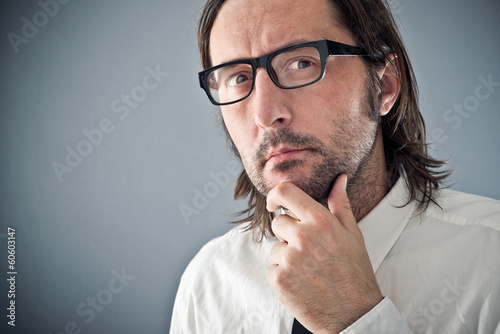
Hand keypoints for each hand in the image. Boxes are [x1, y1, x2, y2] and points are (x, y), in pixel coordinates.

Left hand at [265, 174, 382, 332]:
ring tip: (309, 271)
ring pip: (275, 248)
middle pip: (277, 222)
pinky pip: (271, 269)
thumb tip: (339, 179)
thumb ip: (340, 204)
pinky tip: (302, 283)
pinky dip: (282, 276)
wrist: (355, 314)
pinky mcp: (280, 280)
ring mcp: (290, 259)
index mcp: (320, 221)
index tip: (274, 203)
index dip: (275, 195)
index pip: (285, 192)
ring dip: (286, 257)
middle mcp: (303, 236)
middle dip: (288, 234)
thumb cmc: (355, 272)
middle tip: (309, 251)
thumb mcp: (352, 234)